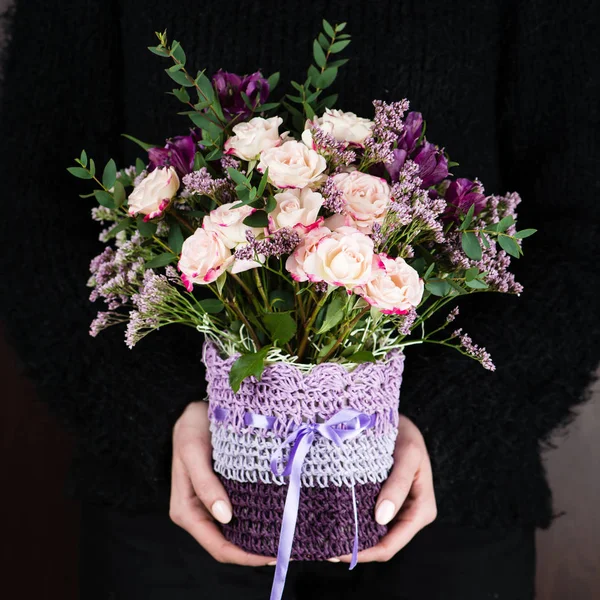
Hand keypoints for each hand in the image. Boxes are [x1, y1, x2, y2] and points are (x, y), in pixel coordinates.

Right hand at [170, 401, 274, 565]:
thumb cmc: (190, 426)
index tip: (272, 555)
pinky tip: (278, 515)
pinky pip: (241, 513)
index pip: (217, 546)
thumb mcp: (193, 451)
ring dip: (259, 536)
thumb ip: (205, 484)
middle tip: (288, 548)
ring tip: (288, 535)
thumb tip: (225, 518)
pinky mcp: (224, 491)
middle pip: (228, 544)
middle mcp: (199, 512)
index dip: (244, 556)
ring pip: (237, 531)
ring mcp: (212, 504)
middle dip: (255, 551)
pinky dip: (258, 517)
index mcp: (186, 510)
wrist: (193, 408)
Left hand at [338, 414, 436, 562]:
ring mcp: (394, 509)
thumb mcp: (407, 454)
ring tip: (322, 537)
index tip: (338, 552)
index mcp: (421, 510)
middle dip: (354, 548)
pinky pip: (365, 518)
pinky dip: (350, 521)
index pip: (391, 544)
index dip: (366, 553)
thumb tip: (381, 518)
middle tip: (324, 547)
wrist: (397, 419)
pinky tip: (330, 521)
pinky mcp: (381, 499)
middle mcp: (409, 514)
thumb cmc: (405, 434)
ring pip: (371, 533)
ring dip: (349, 537)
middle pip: (380, 543)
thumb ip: (397, 485)